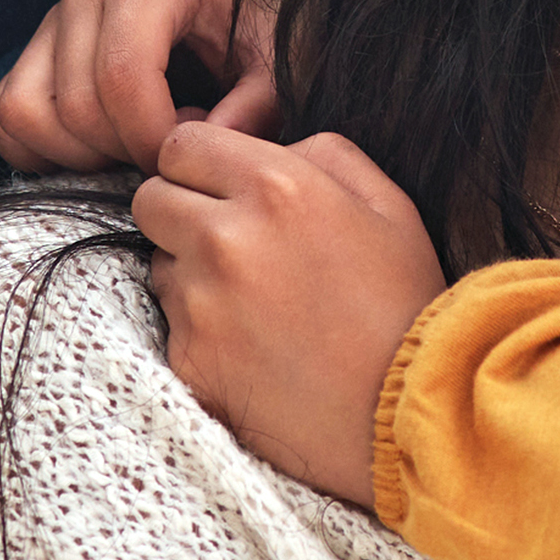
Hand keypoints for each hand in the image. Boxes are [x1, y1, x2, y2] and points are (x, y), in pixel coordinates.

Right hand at [0, 0, 291, 170]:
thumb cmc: (275, 20)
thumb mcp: (284, 62)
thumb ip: (253, 110)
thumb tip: (190, 156)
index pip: (120, 79)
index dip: (153, 142)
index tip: (195, 155)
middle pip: (73, 107)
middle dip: (125, 153)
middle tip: (179, 148)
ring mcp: (56, 14)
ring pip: (24, 114)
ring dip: (81, 155)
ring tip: (145, 140)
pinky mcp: (38, 47)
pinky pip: (3, 115)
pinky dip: (43, 150)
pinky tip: (108, 144)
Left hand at [135, 124, 446, 502]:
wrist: (407, 415)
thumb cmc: (405, 305)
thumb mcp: (389, 205)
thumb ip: (324, 153)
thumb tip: (274, 145)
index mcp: (276, 188)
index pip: (180, 144)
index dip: (198, 164)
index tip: (219, 187)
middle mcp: (226, 239)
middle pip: (152, 199)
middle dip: (181, 212)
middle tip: (229, 243)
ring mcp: (201, 304)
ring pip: (158, 264)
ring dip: (189, 274)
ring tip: (254, 304)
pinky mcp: (189, 361)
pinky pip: (172, 327)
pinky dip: (201, 333)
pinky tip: (253, 348)